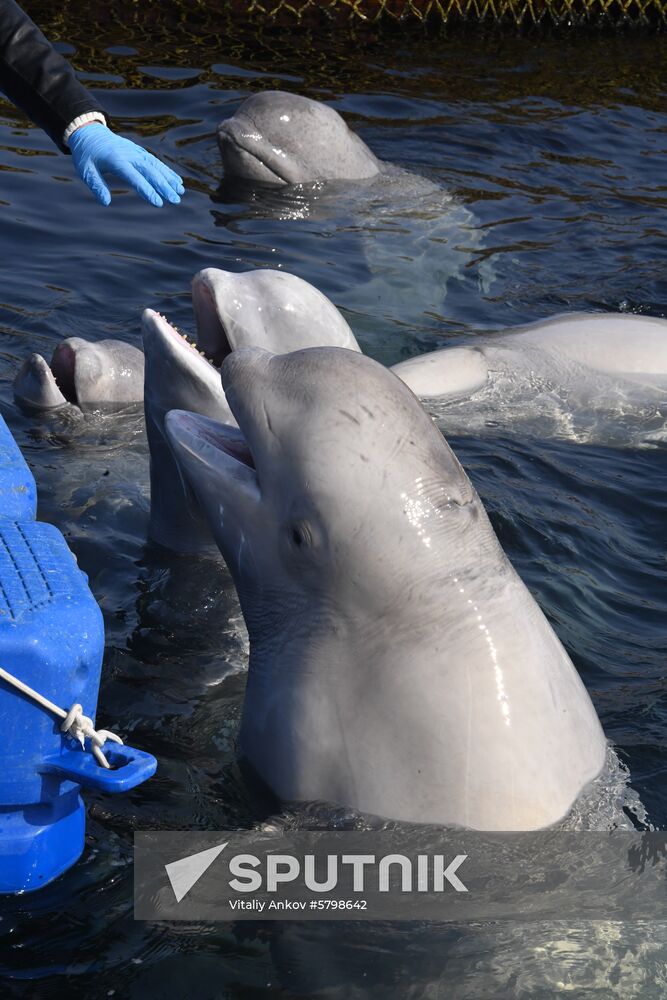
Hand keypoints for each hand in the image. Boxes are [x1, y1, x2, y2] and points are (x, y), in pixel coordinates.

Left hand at [68, 123, 183, 206]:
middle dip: (164, 186)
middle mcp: (130, 155)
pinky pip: (156, 162)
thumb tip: (106, 202)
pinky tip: (177, 181)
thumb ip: (96, 185)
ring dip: (169, 179)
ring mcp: (136, 152)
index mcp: (116, 160)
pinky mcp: (140, 152)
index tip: (158, 203)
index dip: (147, 190)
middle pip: (150, 172)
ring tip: (180, 191)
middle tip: (175, 200)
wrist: (90, 133)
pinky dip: (167, 171)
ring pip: (156, 166)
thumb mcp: (86, 170)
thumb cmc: (87, 155)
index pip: (134, 177)